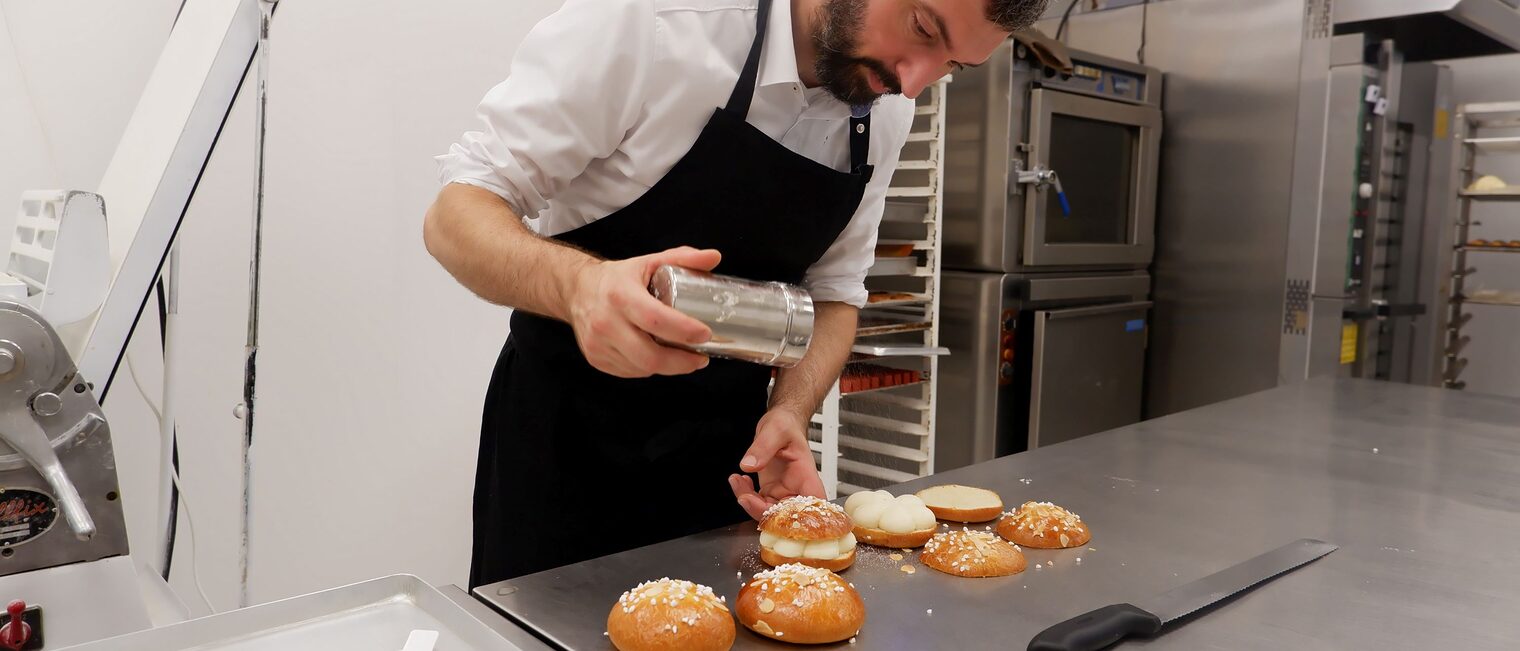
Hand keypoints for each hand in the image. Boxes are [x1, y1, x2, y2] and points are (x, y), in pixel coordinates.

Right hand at [567, 246, 719, 377]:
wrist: (576, 290)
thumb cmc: (617, 278)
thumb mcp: (648, 262)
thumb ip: (682, 258)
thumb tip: (714, 257)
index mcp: (620, 295)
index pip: (655, 320)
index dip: (683, 331)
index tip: (705, 335)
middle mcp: (606, 322)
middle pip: (649, 356)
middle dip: (681, 363)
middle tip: (700, 358)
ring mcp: (598, 344)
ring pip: (641, 368)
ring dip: (667, 367)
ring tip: (683, 358)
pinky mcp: (596, 358)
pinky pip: (630, 372)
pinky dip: (648, 368)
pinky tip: (659, 358)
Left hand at [728, 408, 826, 519]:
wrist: (780, 423)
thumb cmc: (786, 425)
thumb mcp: (775, 430)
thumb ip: (763, 447)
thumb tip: (750, 464)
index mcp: (806, 476)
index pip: (811, 507)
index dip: (795, 518)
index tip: (772, 511)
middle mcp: (797, 489)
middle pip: (785, 517)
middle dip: (760, 510)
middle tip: (744, 496)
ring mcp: (783, 493)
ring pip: (768, 513)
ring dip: (748, 502)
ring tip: (737, 481)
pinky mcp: (770, 492)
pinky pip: (757, 504)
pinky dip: (745, 495)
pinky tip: (740, 480)